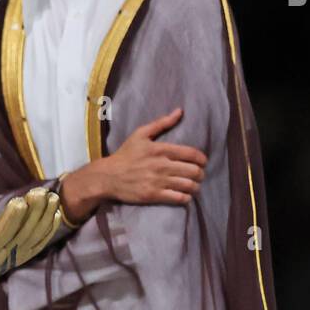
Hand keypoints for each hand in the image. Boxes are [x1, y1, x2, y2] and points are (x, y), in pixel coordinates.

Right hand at [64, 108, 205, 219]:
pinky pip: (179, 198)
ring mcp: (158, 181)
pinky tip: (184, 195)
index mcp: (160, 149)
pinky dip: (186, 198)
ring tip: (193, 186)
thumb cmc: (125, 154)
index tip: (201, 162)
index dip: (202, 159)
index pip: (192, 154)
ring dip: (195, 186)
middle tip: (198, 175)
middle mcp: (161, 165)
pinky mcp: (153, 195)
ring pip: (189, 185)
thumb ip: (162, 123)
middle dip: (200, 174)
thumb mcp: (140, 134)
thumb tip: (180, 111)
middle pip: (194, 171)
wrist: (108, 176)